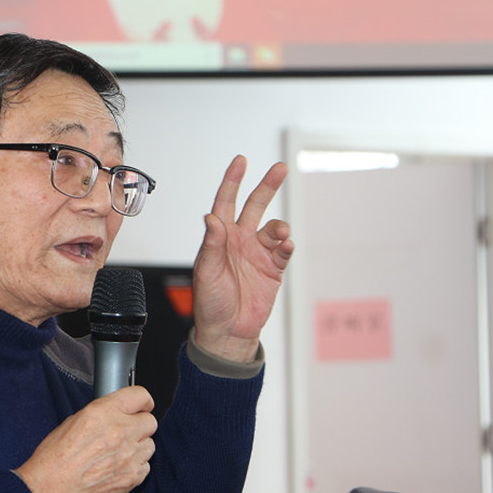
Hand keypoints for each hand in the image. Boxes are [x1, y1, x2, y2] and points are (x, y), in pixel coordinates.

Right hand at [13, 386, 156, 492]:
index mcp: (104, 412)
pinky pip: (145, 466)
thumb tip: (114, 414)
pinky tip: (118, 467)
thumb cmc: (55, 457)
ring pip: (150, 445)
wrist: (52, 489)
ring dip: (138, 446)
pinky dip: (135, 466)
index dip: (142, 401)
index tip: (143, 405)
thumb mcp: (73, 421)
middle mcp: (120, 431)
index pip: (140, 396)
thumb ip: (101, 414)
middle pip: (150, 422)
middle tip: (128, 431)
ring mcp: (129, 456)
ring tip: (119, 452)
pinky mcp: (132, 477)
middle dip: (140, 425)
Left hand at [192, 155, 293, 361]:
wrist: (228, 331)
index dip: (232, 181)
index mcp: (219, 238)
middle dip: (267, 186)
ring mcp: (257, 253)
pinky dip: (287, 245)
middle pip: (255, 206)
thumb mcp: (206, 273)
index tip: (241, 161)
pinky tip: (286, 246)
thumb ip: (211, 246)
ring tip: (282, 233)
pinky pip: (283, 250)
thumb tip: (211, 218)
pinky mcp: (273, 269)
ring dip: (279, 226)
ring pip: (273, 228)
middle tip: (280, 168)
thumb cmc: (210, 303)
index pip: (225, 202)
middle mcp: (239, 241)